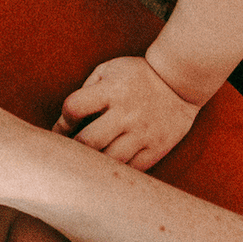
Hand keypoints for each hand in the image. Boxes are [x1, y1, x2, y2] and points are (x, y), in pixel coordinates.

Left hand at [56, 56, 199, 170]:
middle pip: (88, 141)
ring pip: (109, 160)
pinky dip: (116, 171)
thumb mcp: (109, 70)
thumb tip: (67, 120)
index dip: (62, 121)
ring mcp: (143, 133)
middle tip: (68, 151)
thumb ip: (86, 90)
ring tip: (87, 160)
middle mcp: (126, 113)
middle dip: (72, 148)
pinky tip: (109, 166)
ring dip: (93, 163)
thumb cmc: (137, 76)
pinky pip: (130, 169)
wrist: (180, 82)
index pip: (74, 108)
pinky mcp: (156, 148)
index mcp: (111, 91)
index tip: (63, 127)